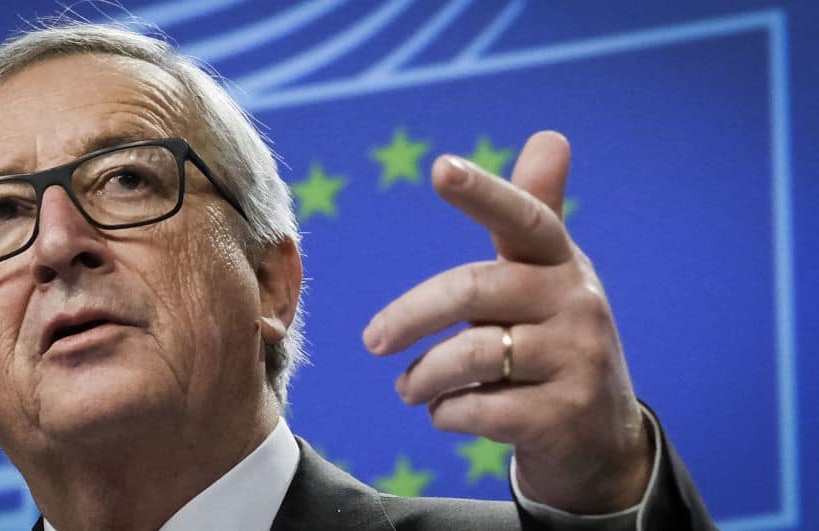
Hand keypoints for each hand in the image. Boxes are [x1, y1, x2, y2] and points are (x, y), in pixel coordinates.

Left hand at [362, 131, 652, 512]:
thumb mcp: (548, 277)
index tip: (441, 168)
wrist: (599, 436)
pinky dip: (448, 413)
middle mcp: (576, 302)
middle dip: (410, 316)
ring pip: (470, 355)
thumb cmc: (554, 340)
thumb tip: (551, 136)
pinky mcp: (566, 416)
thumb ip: (536, 213)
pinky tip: (447, 412)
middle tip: (373, 342)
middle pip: (472, 289)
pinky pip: (481, 410)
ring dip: (423, 377)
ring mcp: (578, 360)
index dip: (482, 192)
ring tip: (410, 388)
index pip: (523, 217)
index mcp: (560, 262)